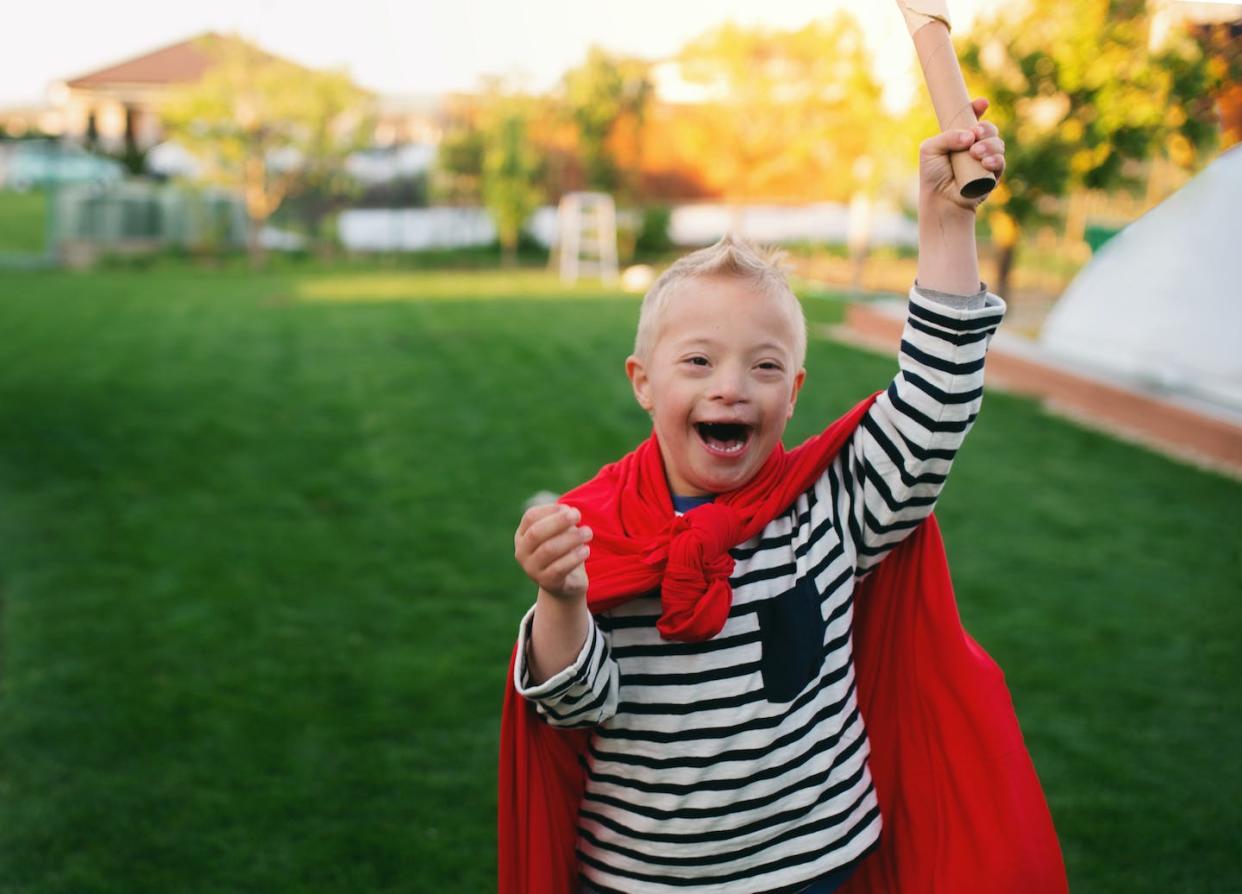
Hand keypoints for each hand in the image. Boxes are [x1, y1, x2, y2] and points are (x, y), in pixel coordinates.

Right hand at [514, 503, 590, 601]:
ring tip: (588, 532)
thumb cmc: (563, 551)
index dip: (550, 510)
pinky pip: (559, 568)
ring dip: (571, 538)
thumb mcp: (560, 533)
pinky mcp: (547, 582)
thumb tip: (570, 512)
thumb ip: (562, 522)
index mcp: (522, 536)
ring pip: (548, 550)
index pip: (530, 517)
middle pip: (536, 533)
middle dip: (558, 521)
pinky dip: (574, 557)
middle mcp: (522, 553)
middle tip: (578, 515)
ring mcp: (532, 569)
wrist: (566, 583)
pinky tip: (586, 550)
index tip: (569, 508)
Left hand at [919, 97, 1005, 215]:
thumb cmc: (933, 174)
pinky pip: (1001, 163)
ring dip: (990, 145)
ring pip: (998, 144)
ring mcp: (986, 159)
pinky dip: (996, 159)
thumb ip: (946, 137)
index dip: (978, 108)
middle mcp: (976, 146)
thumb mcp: (930, 150)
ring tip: (975, 152)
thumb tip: (969, 136)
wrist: (940, 200)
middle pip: (989, 129)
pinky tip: (987, 162)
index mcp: (961, 136)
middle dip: (986, 128)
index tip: (981, 104)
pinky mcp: (993, 175)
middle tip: (976, 133)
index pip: (973, 118)